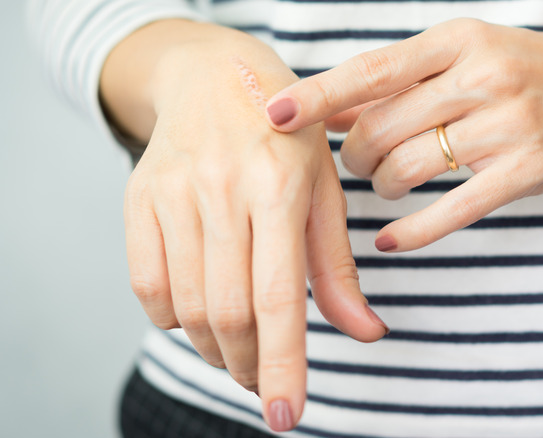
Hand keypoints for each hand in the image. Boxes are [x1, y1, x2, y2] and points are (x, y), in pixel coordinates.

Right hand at [103, 21, 387, 431]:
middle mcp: (223, 191)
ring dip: (215, 349)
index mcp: (280, 187)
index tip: (284, 416)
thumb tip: (366, 333)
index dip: (282, 366)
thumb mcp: (325, 191)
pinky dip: (173, 319)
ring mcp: (173, 194)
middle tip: (263, 381)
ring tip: (238, 351)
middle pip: (230, 314)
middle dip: (249, 366)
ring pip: (187, 308)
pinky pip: (146, 286)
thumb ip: (338, 268)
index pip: (279, 297)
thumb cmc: (285, 139)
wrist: (214, 77)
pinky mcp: (138, 199)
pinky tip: (199, 313)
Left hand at [264, 18, 542, 251]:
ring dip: (381, 186)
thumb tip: (326, 108)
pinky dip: (412, 231)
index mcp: (457, 41)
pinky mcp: (526, 172)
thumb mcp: (463, 53)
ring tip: (386, 183)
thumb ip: (397, 81)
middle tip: (357, 163)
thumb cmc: (524, 67)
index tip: (272, 115)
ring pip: (408, 169)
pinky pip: (452, 209)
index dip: (318, 96)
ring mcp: (507, 126)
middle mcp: (481, 78)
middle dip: (353, 156)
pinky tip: (390, 240)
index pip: (371, 71)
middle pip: (381, 129)